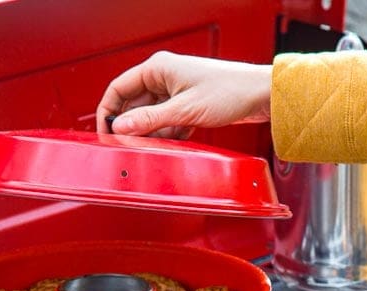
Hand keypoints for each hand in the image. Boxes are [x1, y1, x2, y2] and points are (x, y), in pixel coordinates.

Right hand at [97, 51, 271, 137]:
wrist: (261, 95)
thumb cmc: (230, 91)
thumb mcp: (184, 110)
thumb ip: (150, 120)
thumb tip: (121, 128)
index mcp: (158, 68)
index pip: (119, 89)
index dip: (108, 112)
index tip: (105, 133)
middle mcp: (164, 77)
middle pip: (134, 105)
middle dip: (134, 127)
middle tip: (131, 146)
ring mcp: (176, 91)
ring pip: (152, 116)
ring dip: (154, 132)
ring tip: (162, 143)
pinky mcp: (188, 104)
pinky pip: (168, 122)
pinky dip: (170, 133)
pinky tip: (178, 139)